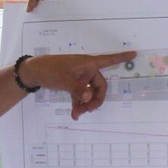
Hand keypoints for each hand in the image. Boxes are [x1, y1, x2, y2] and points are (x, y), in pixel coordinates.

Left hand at [20, 50, 136, 118]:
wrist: (33, 72)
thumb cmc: (50, 70)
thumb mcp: (65, 80)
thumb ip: (78, 90)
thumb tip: (89, 98)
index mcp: (87, 63)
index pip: (108, 60)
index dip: (121, 57)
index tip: (134, 53)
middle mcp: (86, 70)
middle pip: (99, 86)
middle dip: (95, 100)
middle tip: (88, 110)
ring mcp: (79, 78)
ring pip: (89, 93)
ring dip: (86, 104)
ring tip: (77, 114)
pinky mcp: (73, 84)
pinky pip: (81, 95)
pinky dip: (79, 104)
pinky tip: (74, 114)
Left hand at [26, 0, 82, 10]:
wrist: (83, 13)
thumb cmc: (68, 10)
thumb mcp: (53, 5)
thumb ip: (44, 2)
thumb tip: (30, 6)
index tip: (29, 9)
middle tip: (32, 8)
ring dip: (44, 3)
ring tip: (49, 11)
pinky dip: (51, 2)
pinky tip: (55, 8)